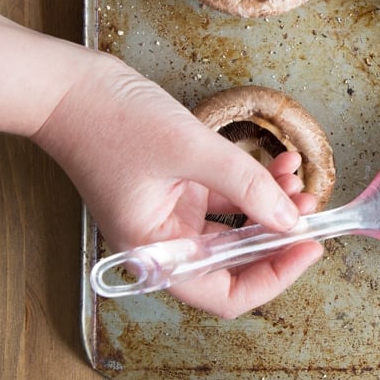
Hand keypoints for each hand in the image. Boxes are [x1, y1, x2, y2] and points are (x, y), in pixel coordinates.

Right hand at [32, 53, 323, 317]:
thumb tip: (291, 220)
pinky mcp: (177, 186)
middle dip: (278, 237)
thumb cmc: (111, 121)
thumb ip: (245, 185)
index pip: (223, 294)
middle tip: (312, 212)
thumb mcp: (189, 149)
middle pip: (235, 262)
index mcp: (155, 252)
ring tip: (302, 180)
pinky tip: (283, 163)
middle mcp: (164, 240)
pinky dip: (255, 183)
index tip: (307, 249)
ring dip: (272, 206)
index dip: (272, 278)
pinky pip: (227, 197)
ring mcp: (172, 213)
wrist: (68, 85)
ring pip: (236, 227)